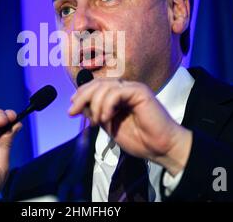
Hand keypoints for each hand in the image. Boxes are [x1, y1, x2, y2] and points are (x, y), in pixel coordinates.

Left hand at [68, 78, 191, 174]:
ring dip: (95, 105)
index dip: (81, 93)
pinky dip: (107, 105)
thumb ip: (96, 113)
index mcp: (118, 95)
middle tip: (73, 111)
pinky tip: (106, 118)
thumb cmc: (139, 139)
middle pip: (97, 83)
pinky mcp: (140, 92)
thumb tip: (78, 105)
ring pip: (104, 87)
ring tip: (98, 121)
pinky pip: (116, 92)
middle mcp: (125, 88)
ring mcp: (132, 88)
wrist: (160, 148)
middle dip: (82, 96)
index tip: (72, 107)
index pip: (95, 86)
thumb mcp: (109, 125)